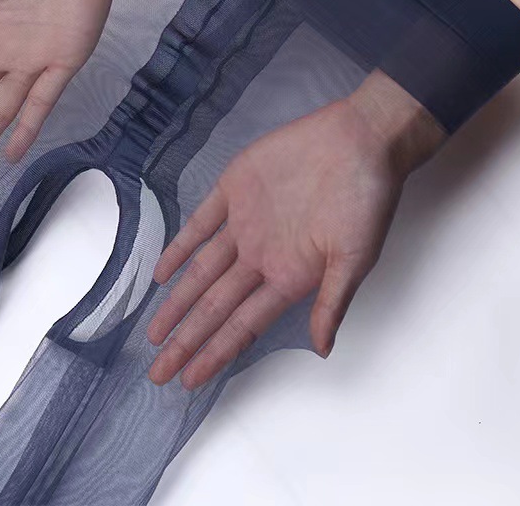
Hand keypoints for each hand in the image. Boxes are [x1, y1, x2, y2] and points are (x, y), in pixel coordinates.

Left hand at [147, 71, 445, 388]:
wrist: (360, 139)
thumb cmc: (365, 199)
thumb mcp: (355, 257)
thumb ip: (331, 302)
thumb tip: (321, 349)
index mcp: (289, 276)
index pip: (242, 325)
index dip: (215, 353)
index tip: (189, 380)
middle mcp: (261, 256)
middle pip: (214, 306)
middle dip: (186, 340)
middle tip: (158, 372)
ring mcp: (245, 223)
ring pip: (201, 271)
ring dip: (177, 301)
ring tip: (154, 333)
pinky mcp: (235, 188)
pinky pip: (200, 222)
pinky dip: (179, 246)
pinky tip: (162, 271)